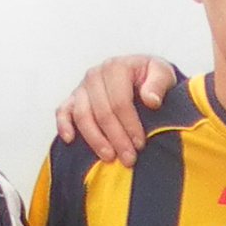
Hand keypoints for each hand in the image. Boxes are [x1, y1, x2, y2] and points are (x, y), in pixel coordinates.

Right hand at [56, 56, 178, 165]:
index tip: (140, 144)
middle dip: (116, 138)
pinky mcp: (73, 98)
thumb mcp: (163, 73)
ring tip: (109, 157)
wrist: (139, 74)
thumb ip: (159, 83)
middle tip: (129, 159)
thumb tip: (151, 100)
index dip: (130, 125)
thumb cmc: (151, 77)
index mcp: (116, 67)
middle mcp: (95, 75)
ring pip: (82, 115)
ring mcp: (82, 87)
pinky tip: (70, 140)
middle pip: (102, 111)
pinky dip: (63, 125)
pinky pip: (63, 111)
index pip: (120, 101)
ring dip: (95, 139)